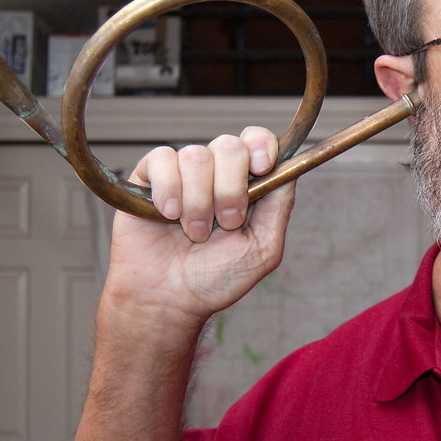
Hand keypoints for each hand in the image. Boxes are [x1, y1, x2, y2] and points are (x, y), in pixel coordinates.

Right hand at [102, 126, 295, 326]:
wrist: (167, 300)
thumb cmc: (214, 279)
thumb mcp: (262, 248)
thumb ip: (280, 206)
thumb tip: (290, 168)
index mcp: (246, 184)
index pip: (258, 141)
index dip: (261, 146)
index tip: (261, 167)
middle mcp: (216, 173)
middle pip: (230, 146)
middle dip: (230, 189)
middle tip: (224, 223)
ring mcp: (183, 172)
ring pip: (196, 156)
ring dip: (198, 202)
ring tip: (193, 233)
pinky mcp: (150, 176)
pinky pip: (162, 159)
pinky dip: (168, 190)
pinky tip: (166, 216)